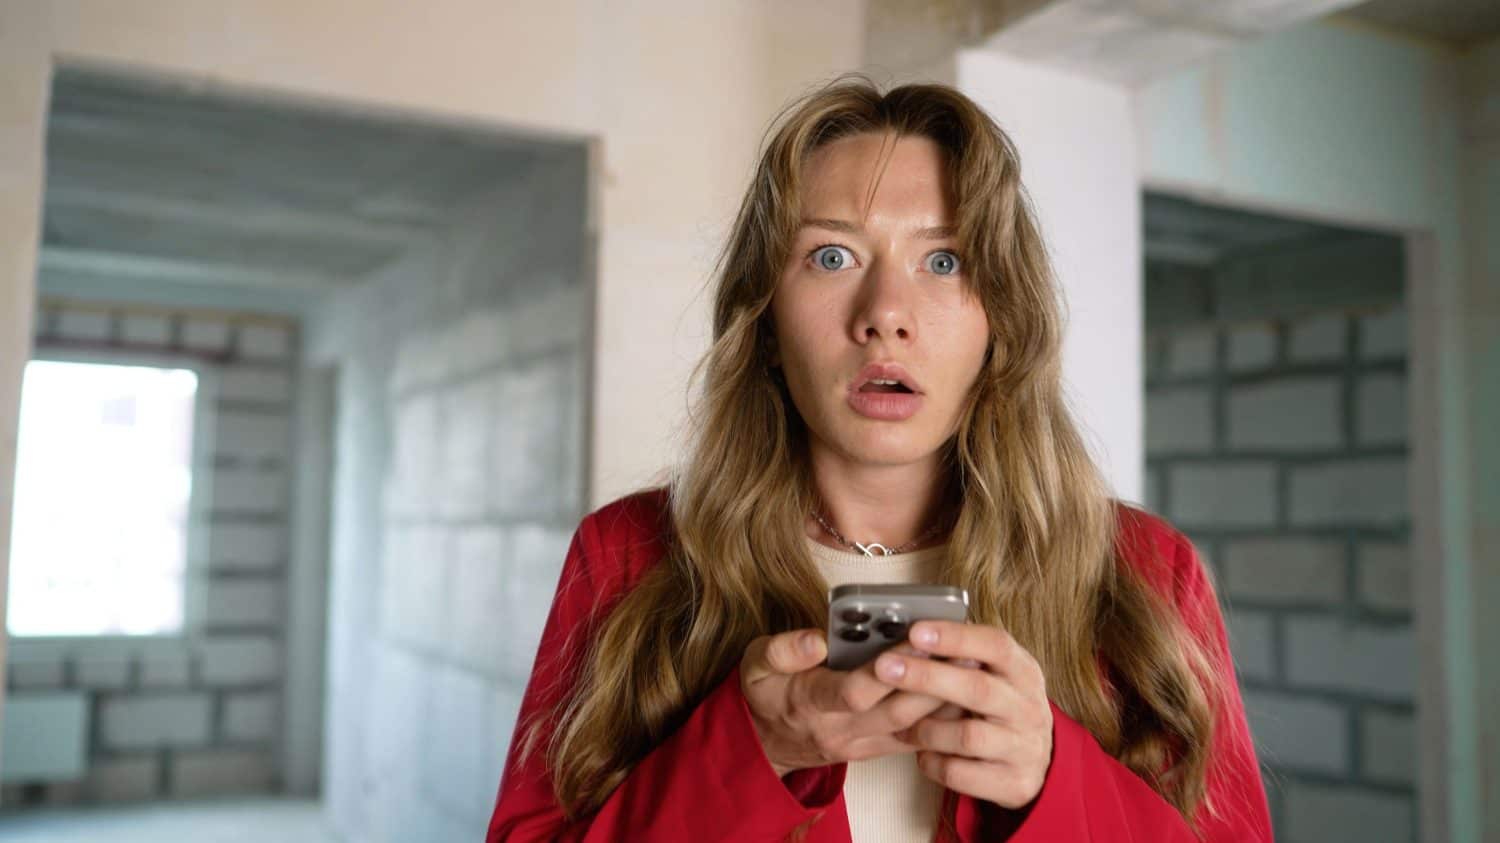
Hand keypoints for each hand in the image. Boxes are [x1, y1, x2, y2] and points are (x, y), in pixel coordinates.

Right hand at [740, 629, 946, 776]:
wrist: (766, 742)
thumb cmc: (765, 692)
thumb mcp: (755, 663)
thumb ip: (783, 650)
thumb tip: (817, 639)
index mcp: (809, 703)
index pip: (853, 692)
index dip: (886, 669)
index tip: (913, 639)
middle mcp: (840, 729)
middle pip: (894, 712)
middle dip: (930, 683)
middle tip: (960, 650)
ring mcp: (860, 743)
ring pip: (910, 728)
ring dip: (942, 700)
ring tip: (969, 665)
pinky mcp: (875, 748)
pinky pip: (914, 737)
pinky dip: (939, 717)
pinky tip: (961, 691)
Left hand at [874, 621, 1052, 809]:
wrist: (1037, 761)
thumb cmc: (1000, 707)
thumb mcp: (996, 675)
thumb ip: (964, 657)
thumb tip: (910, 637)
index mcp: (1023, 671)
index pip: (995, 645)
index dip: (955, 637)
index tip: (916, 631)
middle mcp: (1028, 708)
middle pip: (978, 689)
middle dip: (927, 677)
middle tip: (885, 667)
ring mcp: (1023, 747)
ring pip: (967, 736)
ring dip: (926, 729)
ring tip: (902, 728)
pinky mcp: (1013, 783)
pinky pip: (960, 773)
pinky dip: (933, 762)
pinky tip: (922, 755)